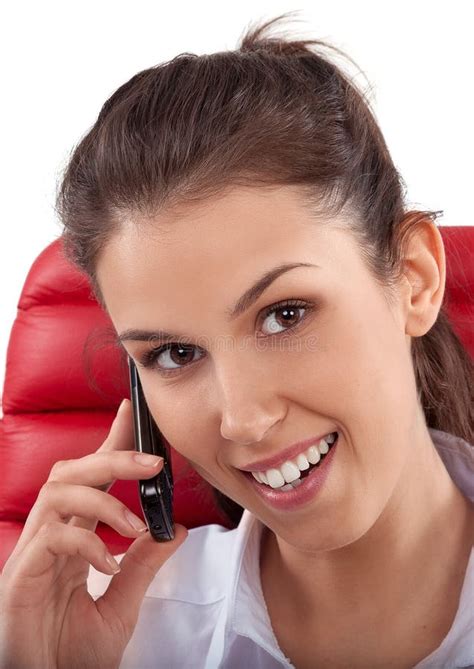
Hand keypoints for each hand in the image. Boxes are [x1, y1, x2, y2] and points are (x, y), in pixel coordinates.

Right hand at [0, 399, 187, 668]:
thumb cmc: (71, 654)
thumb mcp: (121, 604)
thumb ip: (143, 565)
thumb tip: (175, 529)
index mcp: (71, 538)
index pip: (91, 478)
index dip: (110, 442)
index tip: (132, 413)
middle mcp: (49, 537)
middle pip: (71, 472)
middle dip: (113, 457)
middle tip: (154, 462)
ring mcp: (32, 555)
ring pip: (58, 492)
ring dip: (103, 499)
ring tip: (134, 525)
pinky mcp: (21, 577)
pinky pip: (52, 540)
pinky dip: (87, 545)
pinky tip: (108, 567)